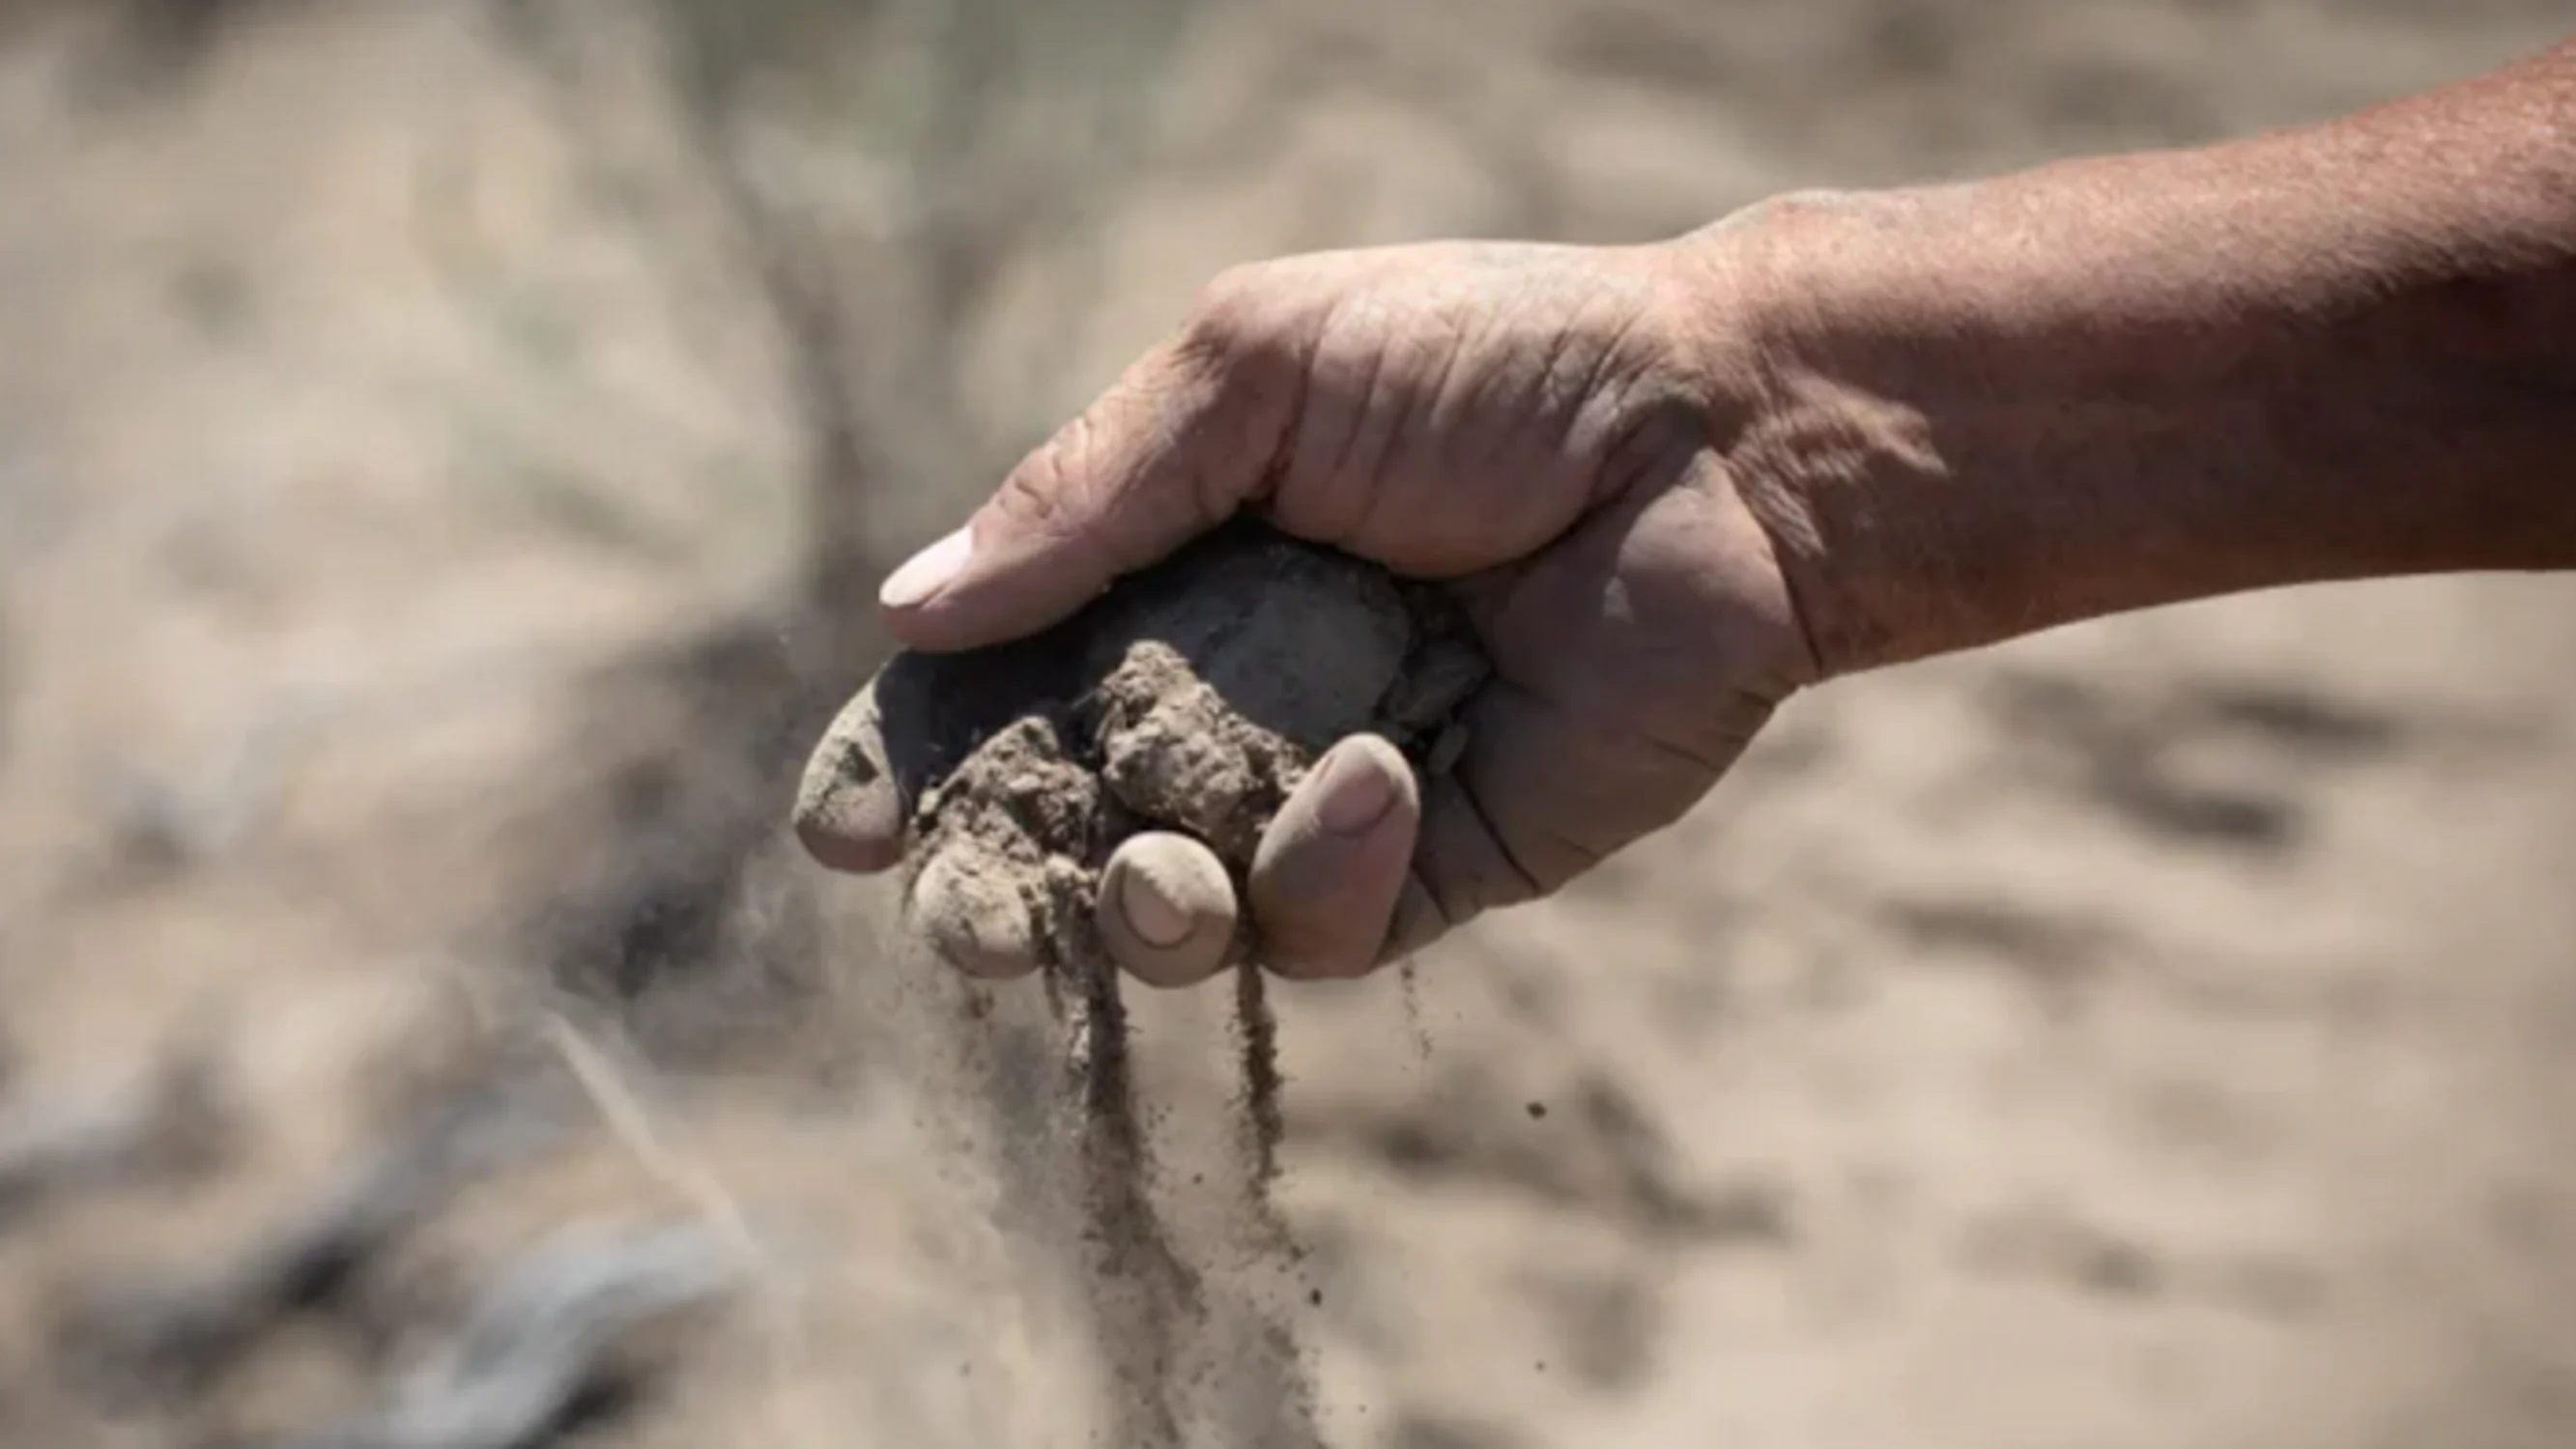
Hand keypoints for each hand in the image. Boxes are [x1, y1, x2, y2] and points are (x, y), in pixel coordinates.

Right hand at [795, 238, 1818, 981]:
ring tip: (1162, 871)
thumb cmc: (1488, 367)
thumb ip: (1086, 497)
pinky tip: (1382, 772)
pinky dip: (1324, 867)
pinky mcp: (1430, 863)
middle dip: (991, 890)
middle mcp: (1225, 693)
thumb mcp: (1257, 374)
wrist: (1715, 441)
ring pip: (1173, 913)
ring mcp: (1321, 790)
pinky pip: (1323, 931)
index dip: (909, 762)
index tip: (844, 830)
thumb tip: (907, 611)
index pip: (991, 690)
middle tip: (962, 919)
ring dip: (1142, 908)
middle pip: (1058, 830)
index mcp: (1160, 571)